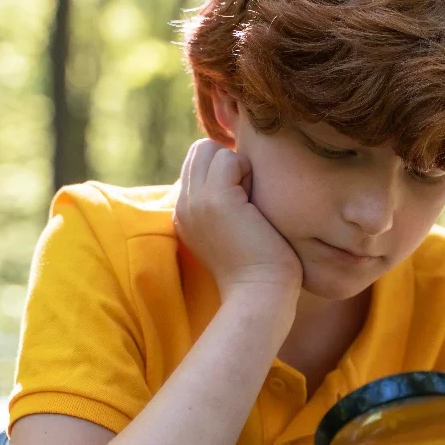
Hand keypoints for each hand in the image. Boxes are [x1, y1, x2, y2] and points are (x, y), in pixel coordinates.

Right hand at [174, 139, 302, 297]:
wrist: (261, 294)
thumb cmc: (261, 266)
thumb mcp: (235, 227)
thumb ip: (228, 199)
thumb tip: (239, 164)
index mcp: (185, 214)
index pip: (198, 163)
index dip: (226, 171)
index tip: (243, 203)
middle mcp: (182, 206)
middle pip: (201, 151)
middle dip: (229, 164)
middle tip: (248, 200)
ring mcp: (194, 202)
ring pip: (211, 150)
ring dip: (239, 168)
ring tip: (250, 205)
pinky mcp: (213, 199)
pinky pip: (228, 157)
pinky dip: (248, 172)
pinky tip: (255, 205)